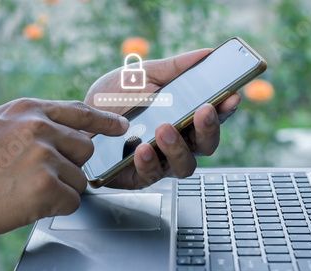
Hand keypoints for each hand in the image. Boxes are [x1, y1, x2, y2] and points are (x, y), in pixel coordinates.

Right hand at [0, 98, 128, 241]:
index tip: (121, 126)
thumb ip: (31, 121)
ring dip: (60, 189)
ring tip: (26, 189)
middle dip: (70, 165)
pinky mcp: (47, 186)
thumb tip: (62, 126)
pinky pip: (73, 200)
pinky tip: (29, 202)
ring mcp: (45, 156)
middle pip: (86, 149)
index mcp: (30, 110)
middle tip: (41, 175)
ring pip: (80, 178)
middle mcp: (40, 128)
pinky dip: (56, 207)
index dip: (105, 120)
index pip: (80, 111)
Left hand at [84, 49, 240, 188]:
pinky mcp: (140, 176)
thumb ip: (174, 68)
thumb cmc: (114, 99)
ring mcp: (161, 161)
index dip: (226, 107)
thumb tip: (206, 53)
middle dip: (209, 129)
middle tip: (203, 112)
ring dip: (179, 148)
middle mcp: (178, 142)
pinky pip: (152, 175)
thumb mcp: (143, 76)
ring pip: (185, 166)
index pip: (214, 115)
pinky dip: (149, 162)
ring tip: (164, 129)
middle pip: (207, 145)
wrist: (78, 120)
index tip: (232, 95)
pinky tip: (142, 148)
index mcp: (184, 117)